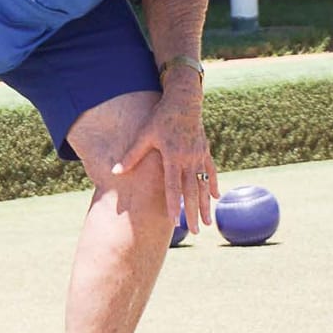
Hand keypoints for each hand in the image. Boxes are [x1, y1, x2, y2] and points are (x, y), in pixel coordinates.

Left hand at [111, 85, 219, 226]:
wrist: (183, 101)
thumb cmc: (160, 117)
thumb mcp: (144, 134)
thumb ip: (132, 155)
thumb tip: (115, 172)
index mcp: (173, 156)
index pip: (173, 186)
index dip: (174, 204)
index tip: (175, 222)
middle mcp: (188, 158)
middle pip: (192, 190)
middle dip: (194, 212)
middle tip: (196, 231)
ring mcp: (199, 156)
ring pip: (204, 185)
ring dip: (206, 205)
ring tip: (208, 223)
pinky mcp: (205, 151)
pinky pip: (211, 171)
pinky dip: (214, 185)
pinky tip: (218, 198)